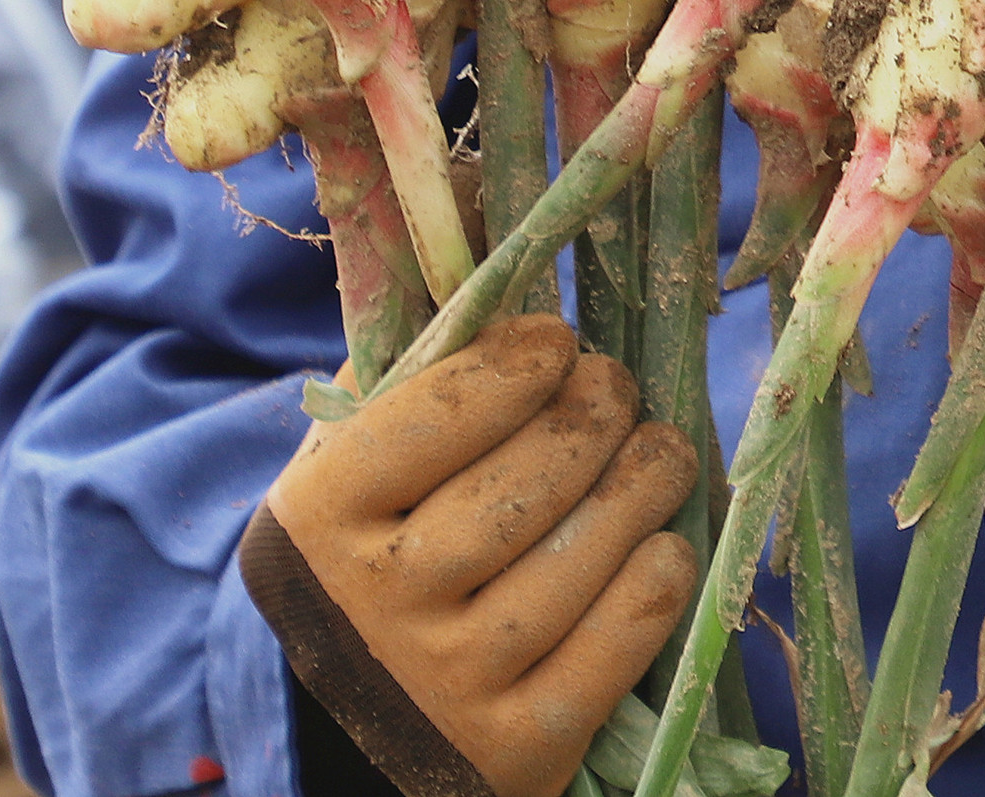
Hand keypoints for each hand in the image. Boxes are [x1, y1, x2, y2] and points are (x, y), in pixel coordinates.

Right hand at [239, 314, 698, 796]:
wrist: (359, 732)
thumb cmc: (376, 554)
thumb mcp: (356, 466)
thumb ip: (415, 370)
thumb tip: (495, 241)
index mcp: (322, 519)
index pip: (434, 418)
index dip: (514, 366)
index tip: (557, 340)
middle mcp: (378, 604)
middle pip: (523, 481)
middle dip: (592, 415)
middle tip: (616, 389)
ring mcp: (449, 681)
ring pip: (580, 555)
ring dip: (643, 483)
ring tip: (660, 451)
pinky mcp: (517, 744)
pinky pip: (617, 637)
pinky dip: (656, 576)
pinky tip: (661, 541)